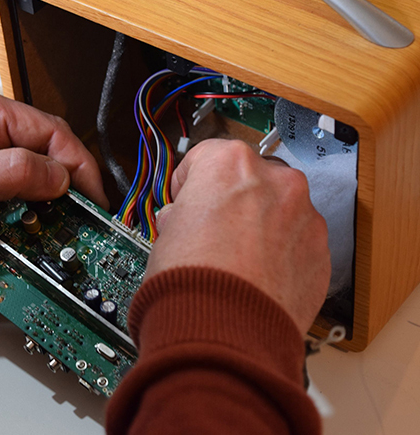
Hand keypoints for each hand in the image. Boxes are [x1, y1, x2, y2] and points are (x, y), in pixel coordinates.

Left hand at [0, 85, 107, 267]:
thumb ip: (12, 174)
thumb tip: (59, 177)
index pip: (50, 132)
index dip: (78, 165)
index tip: (94, 197)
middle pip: (47, 152)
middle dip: (69, 184)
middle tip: (85, 214)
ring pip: (34, 174)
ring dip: (49, 200)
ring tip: (64, 224)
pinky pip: (15, 192)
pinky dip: (28, 211)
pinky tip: (35, 227)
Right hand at [148, 139, 329, 334]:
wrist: (223, 331)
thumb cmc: (192, 282)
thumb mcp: (165, 234)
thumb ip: (181, 215)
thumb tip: (183, 220)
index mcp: (230, 164)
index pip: (205, 156)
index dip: (189, 182)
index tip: (186, 199)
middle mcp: (275, 180)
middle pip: (248, 179)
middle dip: (231, 200)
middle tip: (212, 231)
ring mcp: (304, 216)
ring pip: (278, 209)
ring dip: (260, 225)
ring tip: (236, 261)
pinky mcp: (321, 252)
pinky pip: (297, 241)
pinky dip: (281, 253)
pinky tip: (257, 277)